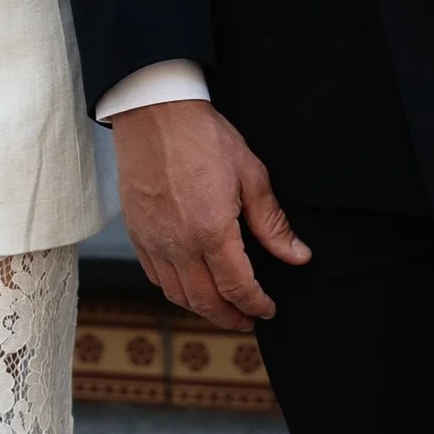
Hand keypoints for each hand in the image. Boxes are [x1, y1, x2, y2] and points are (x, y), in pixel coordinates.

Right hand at [111, 100, 309, 331]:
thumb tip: (297, 255)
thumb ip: (272, 223)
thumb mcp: (251, 174)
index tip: (268, 309)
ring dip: (202, 309)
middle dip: (230, 317)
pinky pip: (155, 276)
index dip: (256, 304)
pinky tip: (189, 287)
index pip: (238, 287)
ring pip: (178, 295)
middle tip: (247, 320)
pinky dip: (175, 291)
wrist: (153, 113)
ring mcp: (153, 241)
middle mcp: (179, 244)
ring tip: (222, 309)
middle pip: (206, 301)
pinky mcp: (136, 233)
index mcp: (212, 231)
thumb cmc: (203, 137)